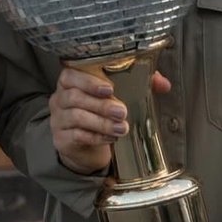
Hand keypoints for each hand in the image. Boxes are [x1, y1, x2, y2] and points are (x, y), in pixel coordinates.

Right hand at [50, 68, 171, 174]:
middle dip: (101, 105)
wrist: (85, 146)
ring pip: (77, 117)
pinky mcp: (61, 139)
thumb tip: (163, 84)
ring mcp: (58, 119)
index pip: (71, 75)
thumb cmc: (101, 113)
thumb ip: (140, 84)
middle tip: (122, 111)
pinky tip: (111, 138)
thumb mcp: (118, 96)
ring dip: (102, 122)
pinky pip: (78, 136)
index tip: (110, 88)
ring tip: (121, 127)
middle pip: (75, 97)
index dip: (88, 81)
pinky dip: (96, 136)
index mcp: (69, 81)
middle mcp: (59, 98)